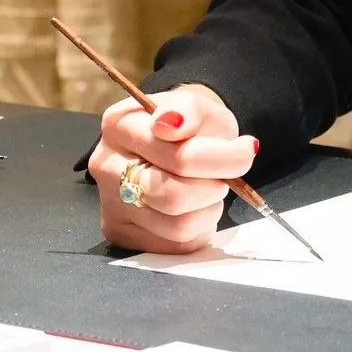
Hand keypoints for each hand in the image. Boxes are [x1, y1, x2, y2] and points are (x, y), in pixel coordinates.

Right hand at [86, 84, 254, 253]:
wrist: (177, 142)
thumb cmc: (189, 126)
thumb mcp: (198, 106)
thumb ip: (189, 110)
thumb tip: (169, 123)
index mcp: (120, 125)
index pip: (179, 156)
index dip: (222, 159)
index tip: (245, 150)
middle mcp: (106, 165)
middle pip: (173, 196)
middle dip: (213, 188)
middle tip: (225, 176)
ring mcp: (110, 203)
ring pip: (177, 227)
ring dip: (207, 210)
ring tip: (207, 190)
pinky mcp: (122, 233)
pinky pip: (175, 246)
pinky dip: (197, 228)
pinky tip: (193, 207)